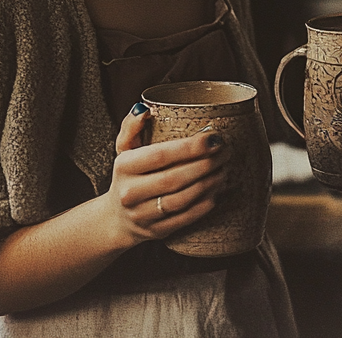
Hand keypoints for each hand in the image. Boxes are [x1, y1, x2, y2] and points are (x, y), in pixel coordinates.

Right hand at [104, 103, 227, 246]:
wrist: (115, 218)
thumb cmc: (128, 175)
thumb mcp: (124, 148)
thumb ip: (131, 126)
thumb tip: (143, 109)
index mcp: (124, 167)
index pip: (160, 155)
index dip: (190, 147)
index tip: (214, 137)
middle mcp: (130, 193)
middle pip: (174, 178)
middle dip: (206, 164)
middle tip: (225, 151)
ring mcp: (142, 215)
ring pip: (182, 199)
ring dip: (208, 183)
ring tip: (224, 168)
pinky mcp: (156, 231)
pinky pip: (185, 218)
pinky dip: (204, 204)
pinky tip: (217, 190)